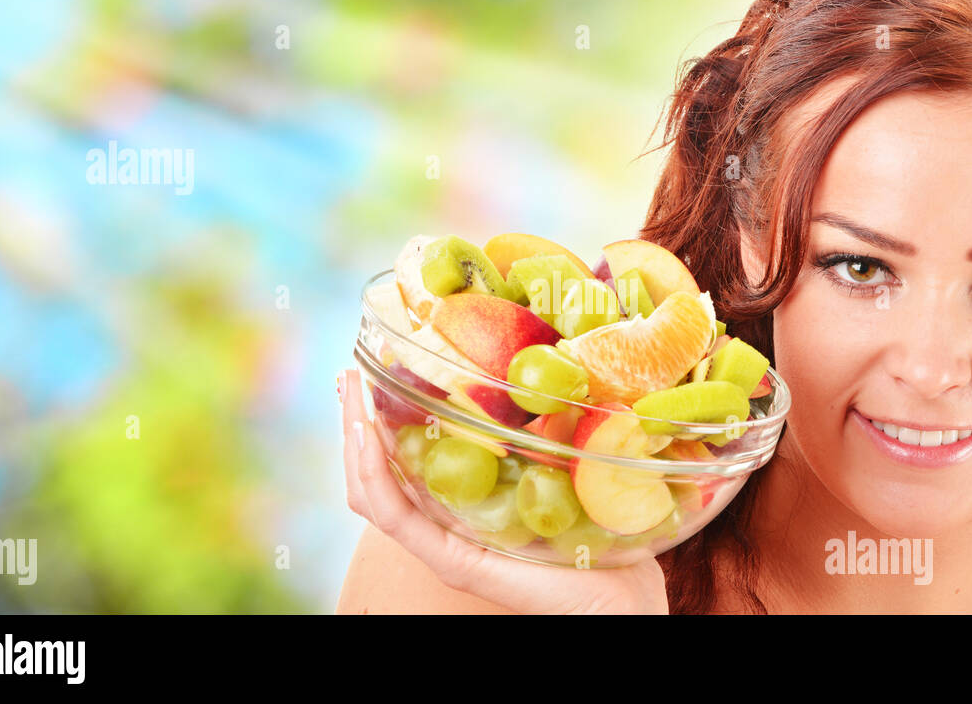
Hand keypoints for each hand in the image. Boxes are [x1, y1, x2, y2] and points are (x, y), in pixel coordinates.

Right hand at [338, 368, 668, 614]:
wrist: (623, 598)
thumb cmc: (605, 537)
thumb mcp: (567, 472)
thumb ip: (549, 438)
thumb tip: (551, 376)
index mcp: (464, 510)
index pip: (404, 467)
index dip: (382, 423)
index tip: (377, 374)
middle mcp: (446, 529)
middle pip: (379, 476)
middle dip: (357, 423)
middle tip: (349, 373)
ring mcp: (446, 547)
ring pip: (375, 494)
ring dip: (354, 440)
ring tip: (349, 393)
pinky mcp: (456, 561)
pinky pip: (397, 518)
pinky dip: (372, 475)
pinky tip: (366, 437)